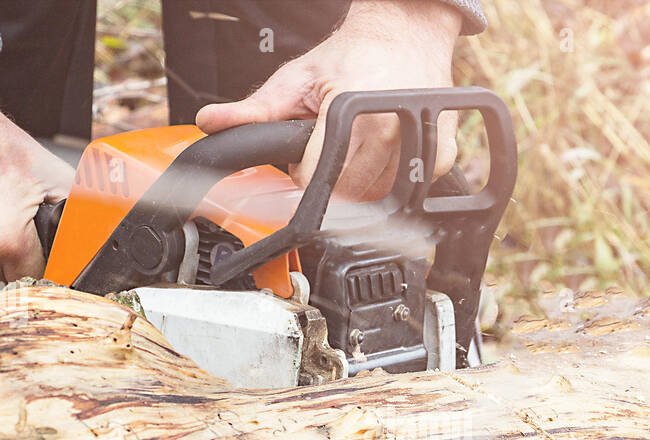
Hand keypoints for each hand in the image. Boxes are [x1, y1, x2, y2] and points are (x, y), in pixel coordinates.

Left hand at [195, 0, 461, 200]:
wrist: (405, 31)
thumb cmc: (352, 56)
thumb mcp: (296, 78)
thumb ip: (254, 109)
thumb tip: (211, 122)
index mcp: (348, 111)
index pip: (316, 181)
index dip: (303, 178)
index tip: (303, 164)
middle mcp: (387, 129)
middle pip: (348, 195)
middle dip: (331, 183)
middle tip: (328, 153)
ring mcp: (417, 143)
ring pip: (379, 198)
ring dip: (361, 186)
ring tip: (354, 150)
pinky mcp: (438, 154)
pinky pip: (408, 190)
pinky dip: (392, 181)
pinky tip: (383, 154)